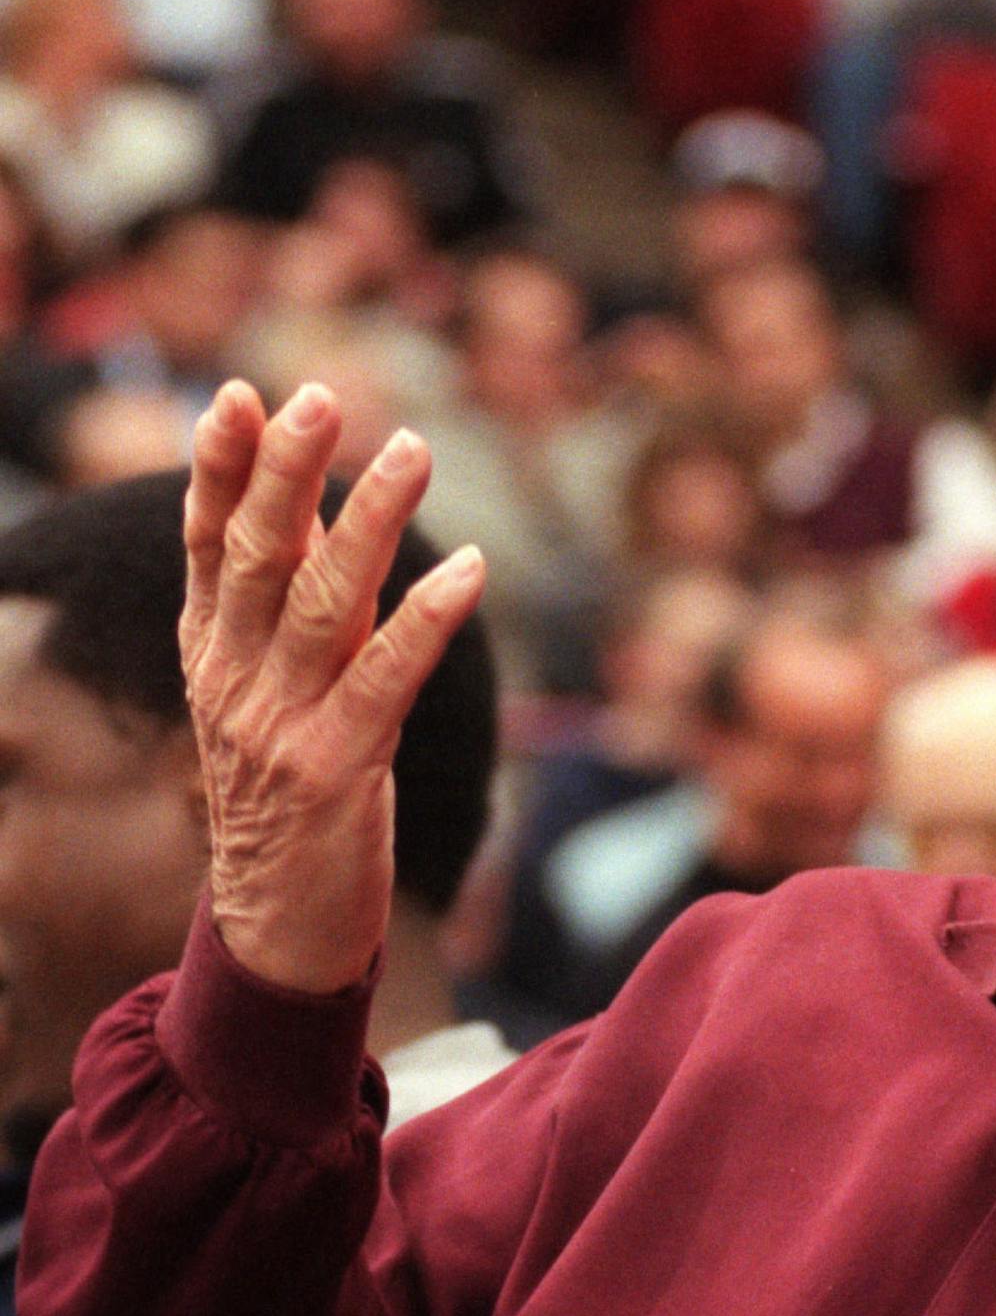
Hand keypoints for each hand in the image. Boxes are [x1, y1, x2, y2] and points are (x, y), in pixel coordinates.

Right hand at [181, 381, 485, 993]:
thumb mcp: (271, 689)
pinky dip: (427, 619)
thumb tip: (312, 509)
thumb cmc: (288, 790)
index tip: (241, 395)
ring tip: (409, 447)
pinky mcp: (337, 767)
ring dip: (368, 522)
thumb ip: (286, 606)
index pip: (207, 544)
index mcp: (211, 653)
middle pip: (257, 557)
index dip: (218, 468)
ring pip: (322, 603)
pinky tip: (468, 568)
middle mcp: (234, 679)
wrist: (279, 920)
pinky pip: (385, 679)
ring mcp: (281, 724)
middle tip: (324, 397)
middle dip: (286, 471)